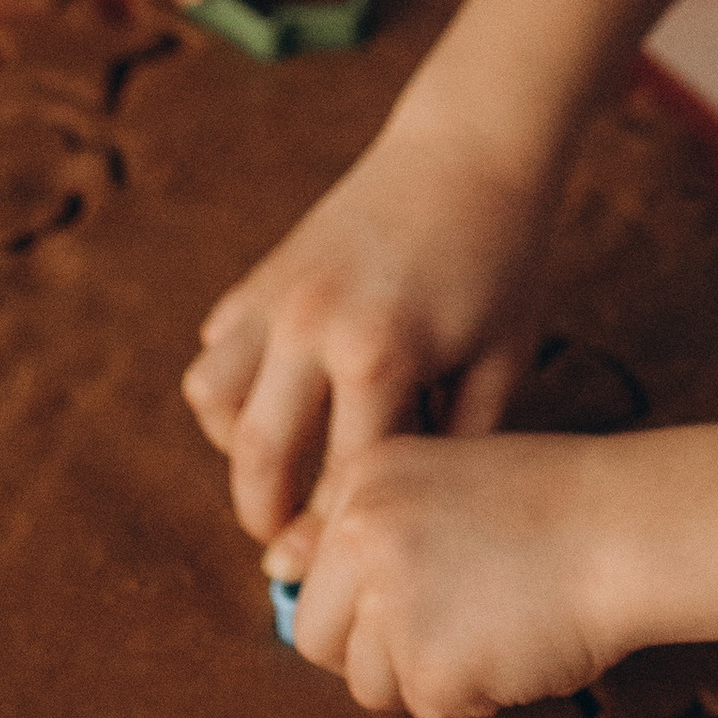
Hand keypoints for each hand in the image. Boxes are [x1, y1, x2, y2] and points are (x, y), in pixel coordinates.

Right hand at [182, 100, 554, 543]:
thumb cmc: (505, 259)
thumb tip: (401, 518)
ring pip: (212, 400)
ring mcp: (279, 294)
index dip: (339, 537)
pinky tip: (284, 392)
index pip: (341, 482)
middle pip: (257, 459)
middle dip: (266, 516)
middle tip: (288, 541)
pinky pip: (216, 349)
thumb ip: (456, 441)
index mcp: (381, 355)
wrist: (471, 144)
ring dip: (239, 444)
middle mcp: (312, 326)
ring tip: (287, 455)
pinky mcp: (264, 271)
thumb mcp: (503, 358)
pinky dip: (233, 386)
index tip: (341, 573)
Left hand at [267, 429, 621, 717]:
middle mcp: (362, 534)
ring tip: (497, 623)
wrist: (629, 527)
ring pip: (369, 685)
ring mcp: (391, 601)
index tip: (434, 581)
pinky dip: (475, 695)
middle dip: (379, 649)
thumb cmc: (553, 505)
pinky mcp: (429, 666)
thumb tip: (276, 568)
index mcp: (365, 479)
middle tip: (459, 619)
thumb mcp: (447, 480)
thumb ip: (369, 522)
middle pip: (319, 638)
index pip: (317, 572)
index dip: (373, 595)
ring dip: (428, 675)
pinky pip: (431, 710)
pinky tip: (519, 644)